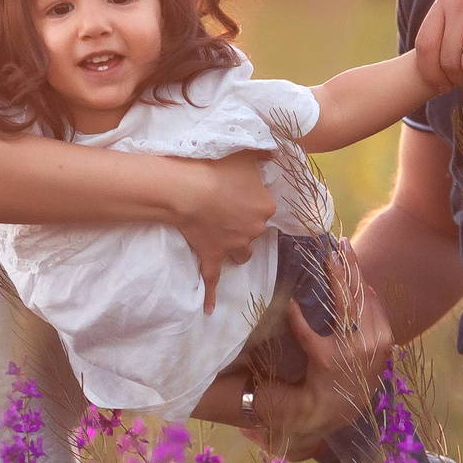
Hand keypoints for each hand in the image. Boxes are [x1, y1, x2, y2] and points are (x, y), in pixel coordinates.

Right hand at [173, 152, 276, 313]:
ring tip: (225, 241)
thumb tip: (273, 153)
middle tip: (226, 209)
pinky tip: (209, 310)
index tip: (239, 191)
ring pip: (241, 253)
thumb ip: (263, 153)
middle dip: (244, 222)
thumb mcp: (246, 153)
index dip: (252, 198)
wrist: (188, 190)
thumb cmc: (217, 168)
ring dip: (237, 249)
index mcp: (265, 206)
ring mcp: (233, 246)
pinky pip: (213, 281)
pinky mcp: (212, 257)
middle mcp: (254, 229)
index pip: (265, 205)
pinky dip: (211, 296)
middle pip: (254, 229)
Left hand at [244, 246, 394, 447]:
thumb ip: (372, 327)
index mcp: (383, 340)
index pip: (372, 299)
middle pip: (360, 296)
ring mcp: (350, 352)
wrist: (334, 414)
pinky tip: (290, 304)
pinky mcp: (326, 360)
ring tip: (328, 260)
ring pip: (343, 307)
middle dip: (351, 267)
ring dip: (336, 280)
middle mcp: (371, 343)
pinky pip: (309, 334)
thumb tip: (365, 289)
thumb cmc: (351, 381)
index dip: (360, 275)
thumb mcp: (371, 356)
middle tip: (340, 246)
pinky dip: (297, 318)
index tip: (349, 256)